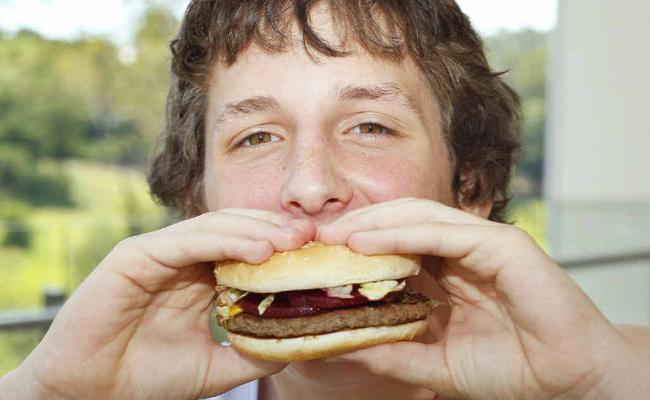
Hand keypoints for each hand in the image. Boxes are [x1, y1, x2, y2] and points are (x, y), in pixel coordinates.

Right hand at [10, 209, 313, 399]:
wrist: (91, 394)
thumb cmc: (148, 378)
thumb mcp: (217, 365)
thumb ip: (254, 350)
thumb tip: (300, 340)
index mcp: (201, 278)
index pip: (248, 247)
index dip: (283, 246)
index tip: (320, 251)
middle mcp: (184, 259)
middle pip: (238, 229)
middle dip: (277, 230)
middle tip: (314, 237)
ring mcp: (160, 252)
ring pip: (216, 228)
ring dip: (257, 230)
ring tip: (292, 241)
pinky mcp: (137, 255)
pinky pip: (187, 240)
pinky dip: (225, 241)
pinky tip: (260, 250)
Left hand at [318, 198, 649, 399]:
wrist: (567, 381)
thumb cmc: (508, 371)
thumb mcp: (433, 364)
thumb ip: (391, 352)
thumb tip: (340, 343)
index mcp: (445, 271)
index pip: (392, 244)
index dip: (353, 245)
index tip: (314, 255)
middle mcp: (459, 250)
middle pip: (398, 221)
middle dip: (355, 226)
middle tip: (314, 237)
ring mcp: (481, 242)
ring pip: (416, 216)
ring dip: (371, 223)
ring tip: (333, 236)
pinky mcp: (501, 244)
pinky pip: (443, 231)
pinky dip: (402, 232)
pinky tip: (366, 242)